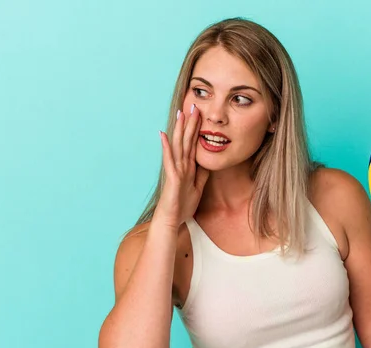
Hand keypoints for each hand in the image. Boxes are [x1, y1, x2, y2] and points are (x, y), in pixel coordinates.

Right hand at [154, 105, 209, 227]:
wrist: (172, 220)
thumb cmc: (182, 205)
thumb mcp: (197, 188)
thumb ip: (201, 175)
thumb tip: (207, 163)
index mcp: (188, 167)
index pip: (193, 144)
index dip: (197, 129)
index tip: (200, 114)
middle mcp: (181, 165)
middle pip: (186, 140)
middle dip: (190, 123)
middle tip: (193, 105)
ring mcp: (175, 170)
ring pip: (179, 145)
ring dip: (179, 129)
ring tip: (180, 113)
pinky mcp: (171, 177)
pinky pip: (169, 160)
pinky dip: (166, 147)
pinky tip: (164, 134)